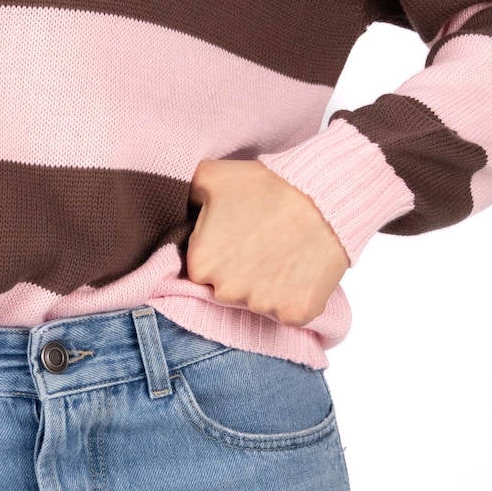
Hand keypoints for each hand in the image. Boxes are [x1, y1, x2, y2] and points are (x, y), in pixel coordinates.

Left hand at [184, 159, 350, 326]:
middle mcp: (227, 291)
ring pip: (260, 303)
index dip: (220, 255)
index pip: (203, 272)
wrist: (321, 196)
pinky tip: (300, 269)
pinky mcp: (296, 314)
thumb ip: (184, 194)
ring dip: (269, 285)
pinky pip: (289, 313)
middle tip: (262, 243)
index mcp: (201, 265)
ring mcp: (262, 305)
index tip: (236, 238)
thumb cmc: (265, 184)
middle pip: (229, 290)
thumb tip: (170, 201)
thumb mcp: (211, 176)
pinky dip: (296, 296)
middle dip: (242, 273)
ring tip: (284, 251)